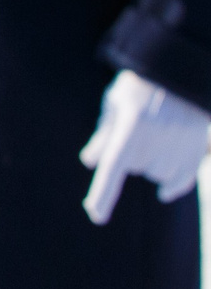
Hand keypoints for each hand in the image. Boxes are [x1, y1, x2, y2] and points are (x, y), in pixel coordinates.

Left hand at [80, 69, 210, 224]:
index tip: (95, 215)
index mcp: (132, 126)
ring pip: (155, 175)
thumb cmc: (142, 86)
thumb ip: (104, 132)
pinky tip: (163, 193)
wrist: (182, 73)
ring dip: (150, 163)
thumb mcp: (116, 102)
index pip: (113, 167)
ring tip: (157, 134)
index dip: (103, 193)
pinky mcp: (197, 153)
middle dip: (129, 153)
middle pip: (132, 167)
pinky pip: (179, 183)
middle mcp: (158, 140)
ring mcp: (181, 148)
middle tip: (138, 126)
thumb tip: (91, 161)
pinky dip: (170, 186)